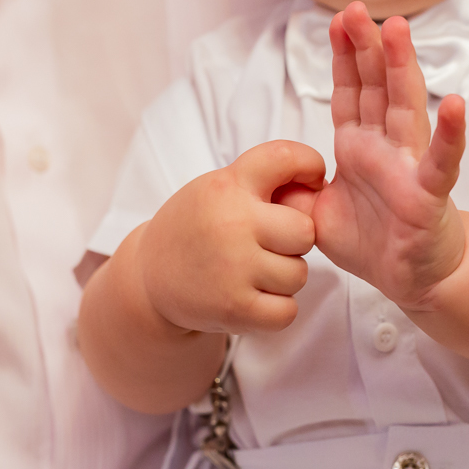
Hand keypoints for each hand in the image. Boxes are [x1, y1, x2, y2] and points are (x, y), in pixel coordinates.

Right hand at [136, 140, 325, 332]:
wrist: (148, 276)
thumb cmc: (198, 227)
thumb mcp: (219, 187)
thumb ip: (265, 181)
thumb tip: (320, 185)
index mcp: (228, 186)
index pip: (284, 157)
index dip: (309, 164)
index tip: (311, 178)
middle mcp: (232, 223)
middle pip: (305, 231)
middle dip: (296, 241)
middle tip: (271, 243)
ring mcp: (233, 268)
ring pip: (299, 275)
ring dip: (284, 277)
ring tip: (254, 271)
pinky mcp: (234, 308)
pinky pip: (287, 311)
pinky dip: (276, 309)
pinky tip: (255, 297)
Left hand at [308, 1, 466, 308]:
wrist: (410, 279)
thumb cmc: (371, 242)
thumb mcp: (315, 216)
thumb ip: (293, 191)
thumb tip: (266, 177)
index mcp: (358, 147)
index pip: (350, 93)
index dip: (344, 57)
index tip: (335, 20)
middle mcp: (386, 148)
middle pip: (376, 88)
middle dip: (366, 47)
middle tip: (356, 9)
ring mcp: (410, 166)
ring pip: (406, 109)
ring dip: (402, 69)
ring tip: (397, 31)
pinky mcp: (429, 194)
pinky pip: (441, 162)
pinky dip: (449, 134)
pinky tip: (456, 105)